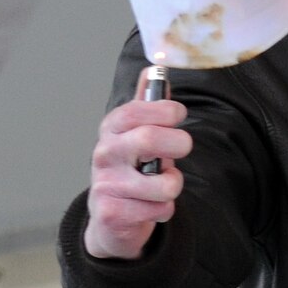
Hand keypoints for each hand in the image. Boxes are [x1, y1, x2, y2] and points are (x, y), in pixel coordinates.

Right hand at [83, 67, 192, 259]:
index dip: (165, 111)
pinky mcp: (112, 213)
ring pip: (164, 183)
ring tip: (162, 186)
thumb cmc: (131, 169)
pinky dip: (165, 210)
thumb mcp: (138, 134)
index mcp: (112, 129)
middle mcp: (105, 153)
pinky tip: (150, 208)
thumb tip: (155, 69)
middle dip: (179, 144)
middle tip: (182, 149)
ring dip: (173, 185)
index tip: (178, 116)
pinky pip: (160, 209)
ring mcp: (106, 184)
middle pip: (150, 139)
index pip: (137, 110)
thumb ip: (149, 104)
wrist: (110, 219)